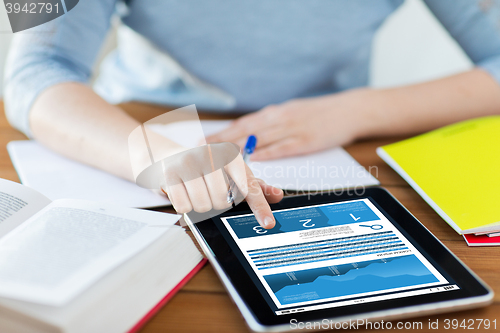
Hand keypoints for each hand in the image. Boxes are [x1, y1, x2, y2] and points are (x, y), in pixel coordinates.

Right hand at [160, 144, 282, 228]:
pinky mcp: (170, 173)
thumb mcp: (234, 173)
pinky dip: (185, 205)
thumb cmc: (209, 168)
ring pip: (203, 206)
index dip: (260, 208)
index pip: (249, 188)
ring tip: (197, 190)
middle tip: (211, 192)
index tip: (268, 223)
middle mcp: (211, 156)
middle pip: (223, 202)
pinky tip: (184, 191)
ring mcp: (189, 163)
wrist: (173, 157)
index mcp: (231, 156)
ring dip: (201, 205)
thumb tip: (277, 195)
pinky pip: (183, 206)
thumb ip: (255, 187)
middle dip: (217, 204)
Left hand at [206, 89, 375, 159]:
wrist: (350, 109)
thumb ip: (272, 121)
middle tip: (202, 150)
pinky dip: (267, 154)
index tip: (205, 140)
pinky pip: (283, 148)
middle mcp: (280, 118)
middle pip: (246, 131)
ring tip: (220, 158)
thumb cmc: (320, 113)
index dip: (223, 133)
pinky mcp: (306, 141)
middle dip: (222, 141)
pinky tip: (254, 160)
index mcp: (276, 112)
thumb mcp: (293, 111)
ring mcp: (293, 129)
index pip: (244, 123)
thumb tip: (252, 131)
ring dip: (239, 149)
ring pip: (260, 140)